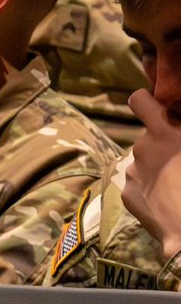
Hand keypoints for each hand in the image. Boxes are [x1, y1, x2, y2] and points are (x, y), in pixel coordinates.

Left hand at [123, 89, 180, 255]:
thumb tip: (176, 125)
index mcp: (166, 132)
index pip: (140, 100)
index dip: (146, 102)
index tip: (158, 110)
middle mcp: (143, 147)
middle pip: (149, 138)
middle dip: (162, 146)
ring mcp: (132, 172)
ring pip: (143, 163)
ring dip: (156, 169)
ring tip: (178, 187)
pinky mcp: (127, 195)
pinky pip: (138, 184)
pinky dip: (149, 189)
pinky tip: (168, 203)